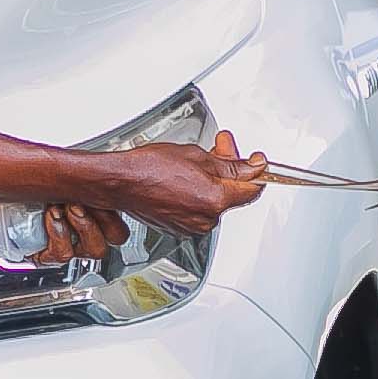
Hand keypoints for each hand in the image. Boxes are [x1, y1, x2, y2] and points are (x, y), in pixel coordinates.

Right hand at [79, 128, 265, 237]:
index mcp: (213, 199)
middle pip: (233, 194)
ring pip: (216, 201)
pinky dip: (199, 194)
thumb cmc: (149, 167)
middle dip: (230, 170)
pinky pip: (200, 209)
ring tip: (198, 162)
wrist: (120, 182)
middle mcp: (206, 218)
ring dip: (213, 181)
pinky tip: (187, 179)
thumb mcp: (196, 155)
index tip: (257, 160)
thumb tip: (251, 167)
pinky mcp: (181, 228)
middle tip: (223, 150)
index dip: (257, 171)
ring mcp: (193, 226)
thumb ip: (230, 164)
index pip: (251, 189)